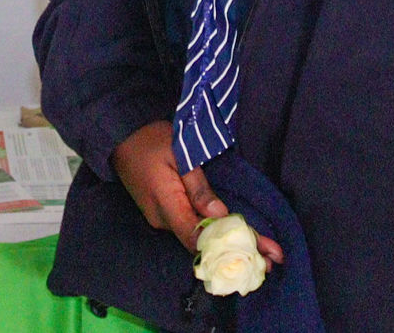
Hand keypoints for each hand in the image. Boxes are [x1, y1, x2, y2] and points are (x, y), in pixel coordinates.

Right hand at [109, 121, 283, 266]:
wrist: (120, 134)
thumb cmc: (151, 138)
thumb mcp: (180, 153)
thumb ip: (199, 187)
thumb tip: (220, 215)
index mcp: (166, 205)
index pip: (199, 238)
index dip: (229, 249)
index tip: (259, 256)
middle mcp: (163, 220)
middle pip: (203, 242)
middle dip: (238, 250)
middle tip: (273, 259)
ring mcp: (161, 218)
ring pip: (197, 237)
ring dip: (228, 243)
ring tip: (262, 249)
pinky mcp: (162, 213)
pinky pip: (190, 228)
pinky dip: (213, 234)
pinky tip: (233, 237)